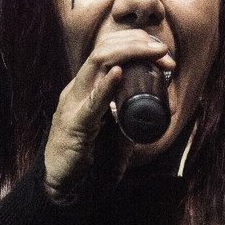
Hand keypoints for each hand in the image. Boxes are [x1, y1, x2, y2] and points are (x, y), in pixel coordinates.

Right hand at [43, 30, 172, 199]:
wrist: (60, 182)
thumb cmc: (86, 155)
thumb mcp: (113, 127)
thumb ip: (132, 113)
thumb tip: (164, 105)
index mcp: (85, 86)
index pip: (108, 50)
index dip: (136, 43)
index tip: (163, 53)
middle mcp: (77, 88)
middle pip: (104, 49)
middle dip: (137, 43)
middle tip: (164, 53)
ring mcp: (73, 104)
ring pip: (97, 63)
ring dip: (129, 54)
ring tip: (154, 53)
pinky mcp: (75, 125)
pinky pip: (91, 103)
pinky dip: (105, 87)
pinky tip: (117, 75)